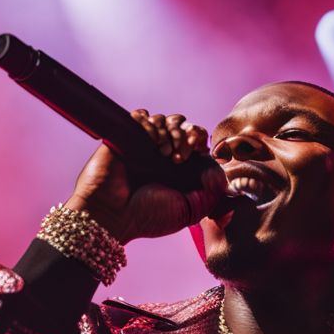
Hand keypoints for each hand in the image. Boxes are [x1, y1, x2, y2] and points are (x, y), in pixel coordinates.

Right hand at [64, 111, 227, 243]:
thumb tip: (222, 173)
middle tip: (182, 155)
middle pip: (183, 126)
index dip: (201, 141)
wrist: (112, 214)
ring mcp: (143, 144)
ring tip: (166, 154)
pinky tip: (152, 142)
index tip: (200, 151)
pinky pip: (142, 116)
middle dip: (188, 134)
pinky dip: (151, 124)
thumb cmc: (148, 216)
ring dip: (171, 131)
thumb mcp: (188, 211)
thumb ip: (210, 194)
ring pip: (165, 120)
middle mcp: (162, 155)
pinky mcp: (126, 135)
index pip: (196, 143)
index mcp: (178, 171)